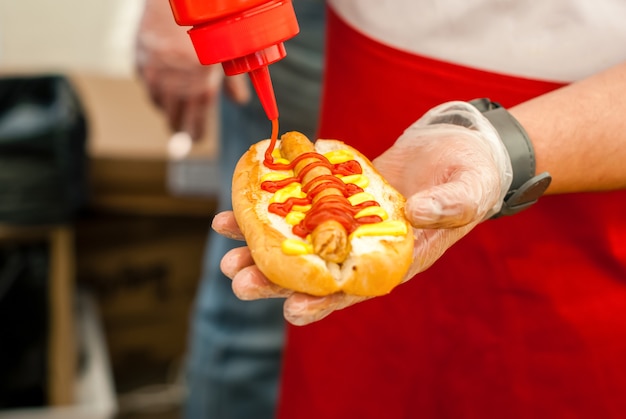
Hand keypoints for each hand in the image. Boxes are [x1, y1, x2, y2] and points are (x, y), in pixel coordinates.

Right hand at [135, 0, 249, 139]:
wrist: (171, 2)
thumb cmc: (204, 27)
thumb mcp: (226, 54)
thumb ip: (233, 81)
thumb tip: (240, 100)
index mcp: (200, 88)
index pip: (195, 125)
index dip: (196, 134)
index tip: (198, 138)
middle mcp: (174, 87)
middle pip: (174, 122)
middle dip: (181, 127)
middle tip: (185, 129)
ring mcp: (153, 78)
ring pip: (159, 105)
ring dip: (168, 107)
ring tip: (177, 103)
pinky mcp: (139, 66)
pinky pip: (147, 88)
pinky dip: (156, 90)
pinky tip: (165, 83)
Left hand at [213, 101, 512, 324]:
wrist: (458, 148)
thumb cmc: (471, 178)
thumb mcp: (468, 193)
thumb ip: (448, 206)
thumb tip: (418, 211)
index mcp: (394, 260)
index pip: (354, 289)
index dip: (323, 301)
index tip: (291, 309)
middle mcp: (363, 246)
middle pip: (312, 270)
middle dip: (274, 278)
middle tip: (238, 279)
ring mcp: (346, 220)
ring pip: (297, 239)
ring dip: (261, 243)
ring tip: (225, 243)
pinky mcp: (335, 194)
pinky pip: (300, 202)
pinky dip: (271, 203)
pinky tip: (240, 203)